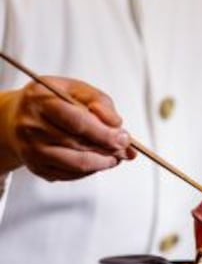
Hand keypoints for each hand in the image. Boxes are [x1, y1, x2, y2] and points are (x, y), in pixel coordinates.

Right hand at [0, 77, 135, 179]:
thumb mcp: (73, 88)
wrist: (15, 119)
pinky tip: (98, 161)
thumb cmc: (50, 101)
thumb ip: (99, 101)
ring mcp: (33, 151)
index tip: (124, 137)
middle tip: (125, 149)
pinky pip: (71, 175)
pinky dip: (91, 170)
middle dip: (109, 150)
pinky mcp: (37, 168)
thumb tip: (118, 125)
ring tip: (116, 157)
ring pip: (77, 165)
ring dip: (103, 163)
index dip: (104, 133)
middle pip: (79, 146)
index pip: (77, 122)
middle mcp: (32, 128)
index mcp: (41, 101)